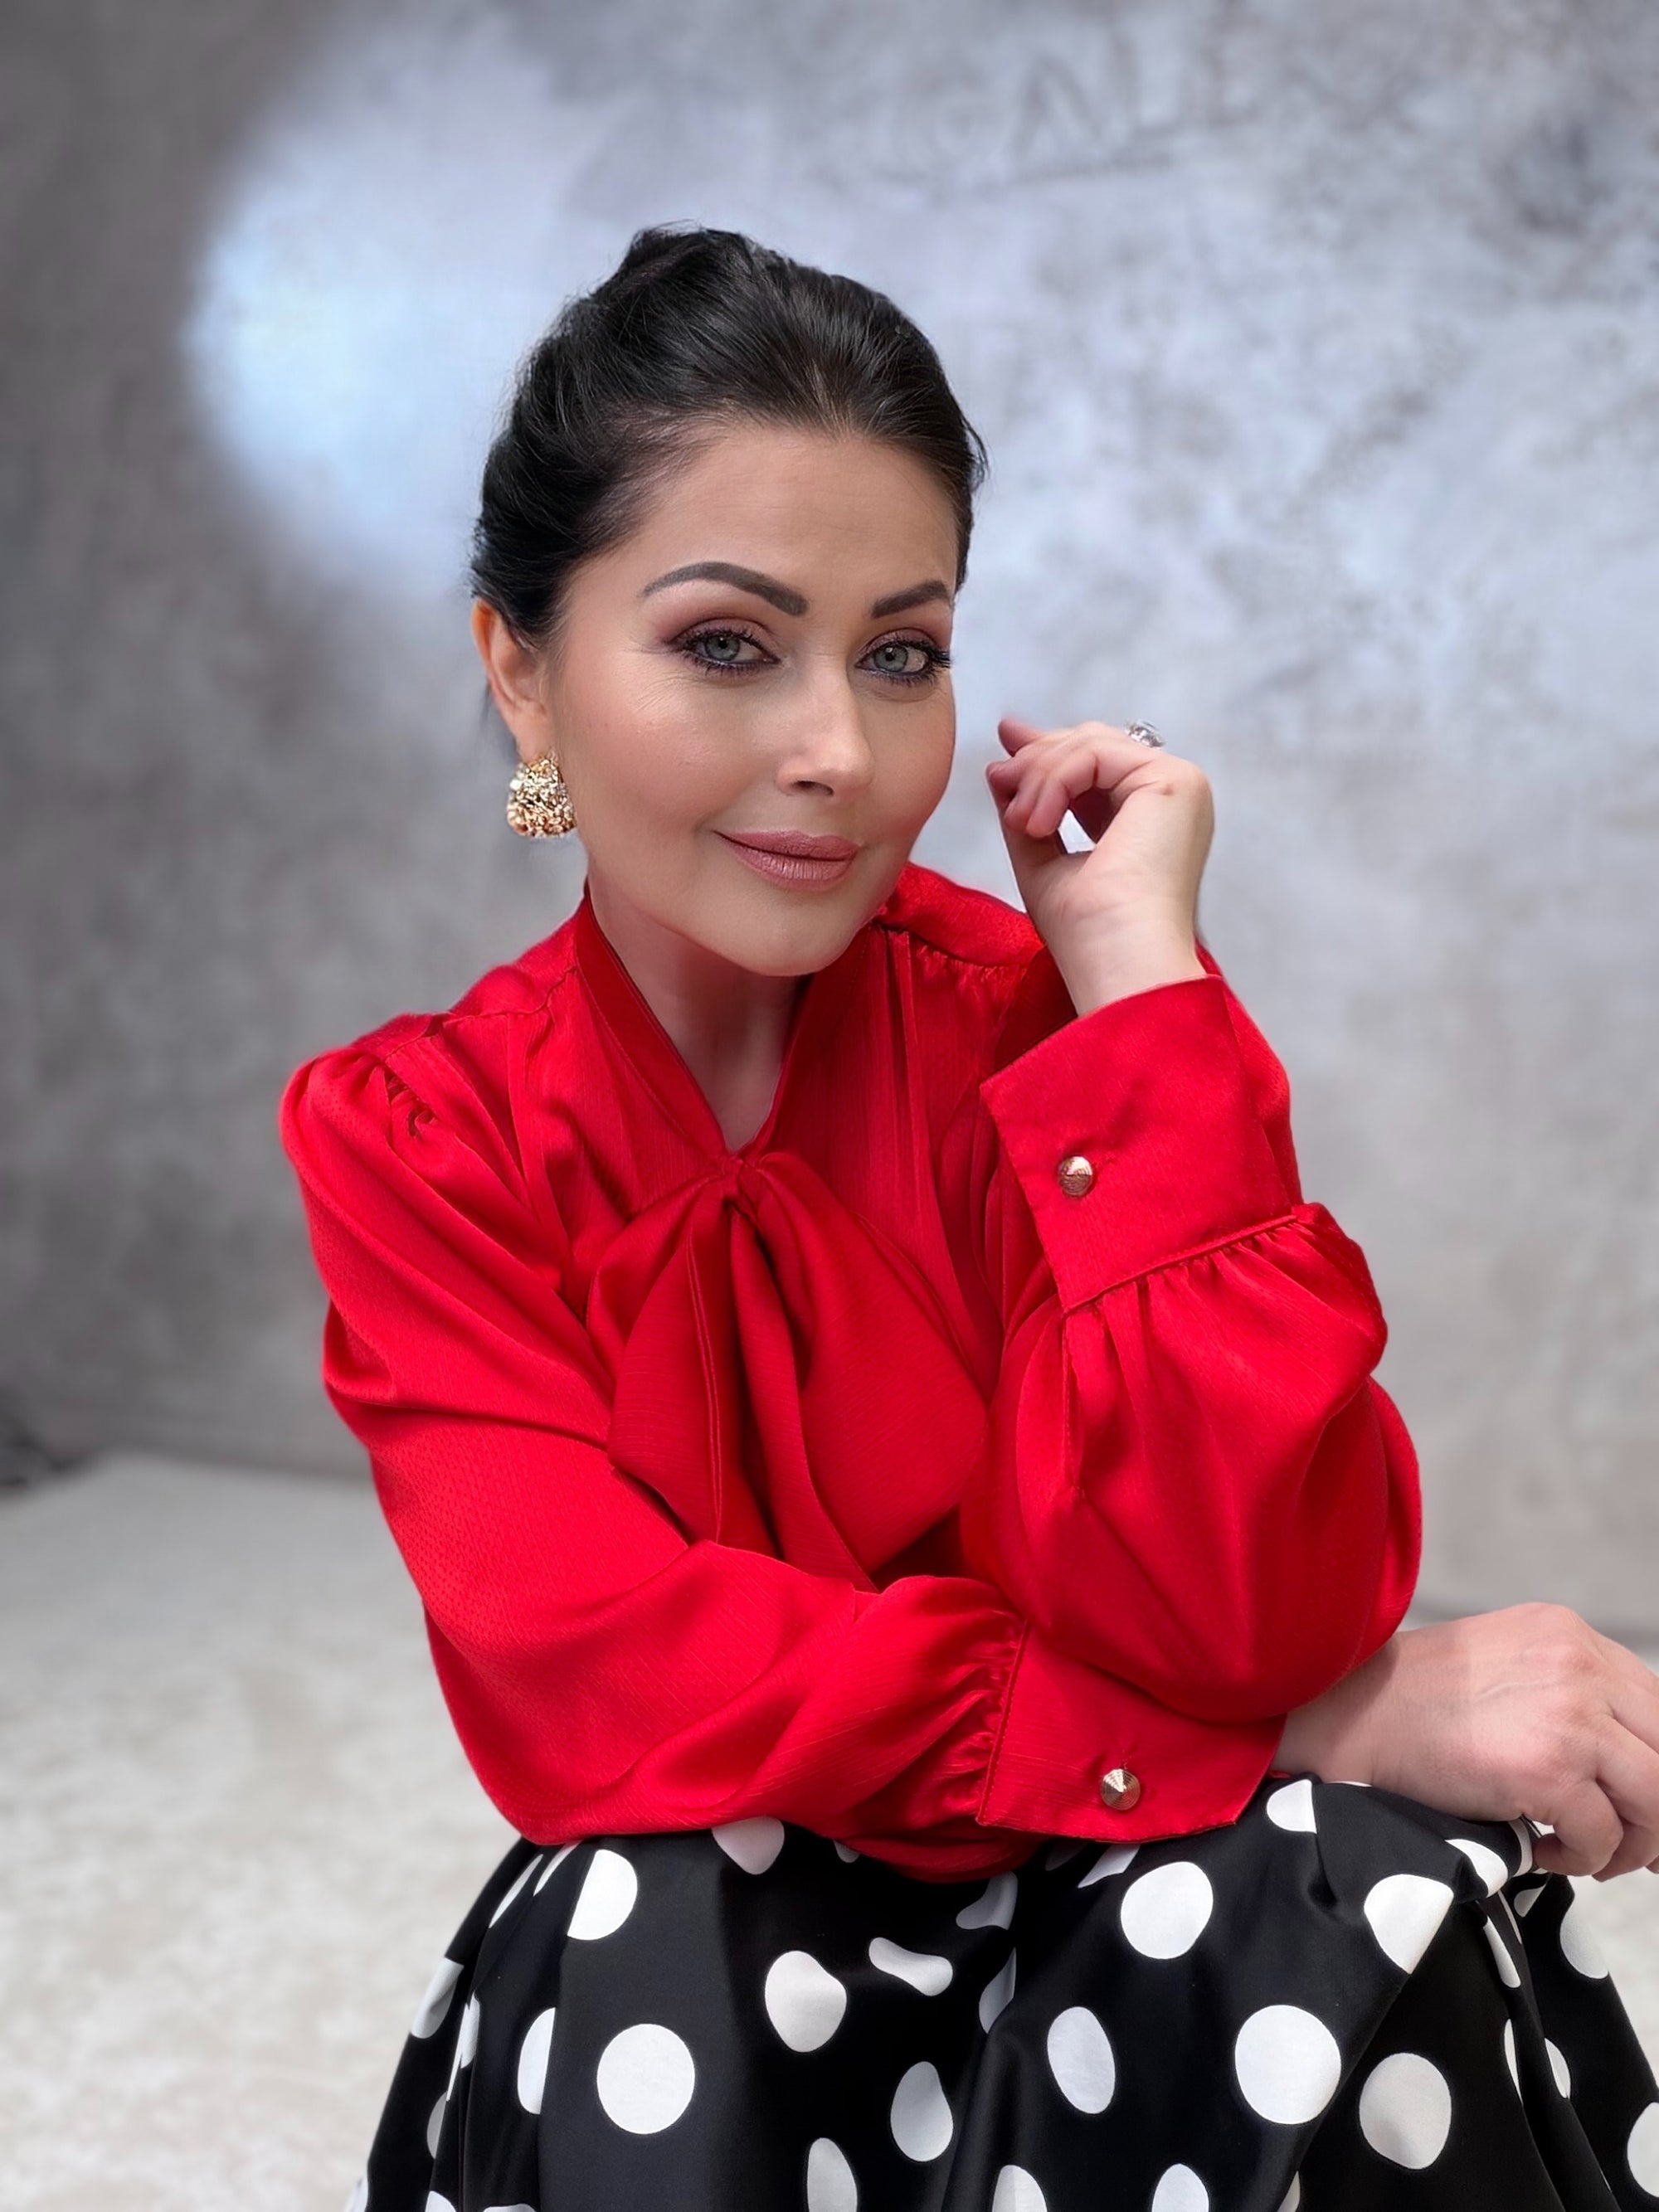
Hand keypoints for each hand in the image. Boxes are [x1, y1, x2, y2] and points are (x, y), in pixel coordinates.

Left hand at [984, 716, 1212, 1012]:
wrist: (1118, 960)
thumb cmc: (1088, 934)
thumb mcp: (1043, 862)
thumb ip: (1029, 811)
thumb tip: (1001, 767)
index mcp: (1150, 817)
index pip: (1096, 765)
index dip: (1048, 753)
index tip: (1004, 757)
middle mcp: (1169, 798)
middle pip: (1093, 745)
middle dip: (1036, 758)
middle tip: (999, 776)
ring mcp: (1178, 785)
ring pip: (1088, 747)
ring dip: (1038, 778)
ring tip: (1020, 824)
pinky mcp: (1173, 781)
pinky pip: (1095, 756)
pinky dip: (1054, 782)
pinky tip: (1038, 823)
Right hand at [1275, 1604, 1658, 1878]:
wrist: (1345, 1713)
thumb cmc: (1409, 1701)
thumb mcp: (1504, 1668)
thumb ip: (1565, 1692)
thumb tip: (1626, 1760)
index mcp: (1568, 1634)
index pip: (1657, 1706)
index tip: (1648, 1808)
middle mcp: (1579, 1663)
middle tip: (1640, 1851)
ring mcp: (1570, 1713)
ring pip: (1656, 1797)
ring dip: (1630, 1843)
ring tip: (1584, 1854)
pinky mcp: (1550, 1766)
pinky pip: (1603, 1835)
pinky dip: (1582, 1858)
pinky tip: (1539, 1850)